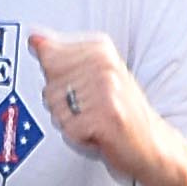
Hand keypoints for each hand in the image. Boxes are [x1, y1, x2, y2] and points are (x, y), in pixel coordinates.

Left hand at [28, 27, 176, 185]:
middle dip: (62, 106)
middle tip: (90, 110)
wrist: (152, 147)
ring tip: (94, 121)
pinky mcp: (109, 116)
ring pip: (57, 110)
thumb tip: (34, 39)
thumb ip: (60, 57)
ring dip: (71, 123)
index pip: (48, 60)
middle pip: (50, 87)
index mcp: (100, 49)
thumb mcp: (91, 76)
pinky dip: (80, 138)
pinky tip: (99, 134)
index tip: (83, 90)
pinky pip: (69, 130)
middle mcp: (105, 65)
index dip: (59, 83)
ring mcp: (108, 89)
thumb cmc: (121, 113)